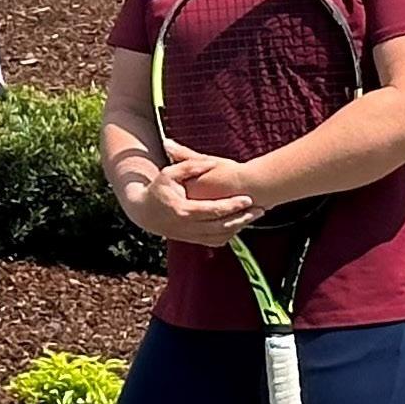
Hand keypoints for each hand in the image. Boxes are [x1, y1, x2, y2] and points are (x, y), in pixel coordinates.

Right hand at [128, 146, 262, 247]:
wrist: (144, 213)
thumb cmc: (158, 190)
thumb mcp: (169, 173)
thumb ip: (189, 165)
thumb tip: (209, 161)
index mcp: (183, 210)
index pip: (213, 210)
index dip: (232, 205)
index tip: (248, 199)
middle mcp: (188, 227)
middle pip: (222, 226)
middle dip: (243, 218)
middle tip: (260, 209)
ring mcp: (190, 236)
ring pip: (220, 236)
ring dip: (239, 227)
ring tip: (254, 215)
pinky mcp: (192, 240)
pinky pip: (215, 241)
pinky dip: (229, 234)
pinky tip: (239, 223)